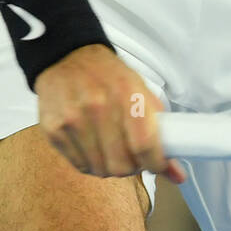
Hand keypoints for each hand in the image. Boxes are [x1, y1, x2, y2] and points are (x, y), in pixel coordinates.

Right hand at [34, 44, 185, 182]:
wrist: (67, 58)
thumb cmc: (107, 75)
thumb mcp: (139, 89)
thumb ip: (160, 128)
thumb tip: (176, 173)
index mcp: (126, 93)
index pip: (145, 145)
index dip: (156, 163)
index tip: (159, 165)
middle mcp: (99, 106)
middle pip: (121, 164)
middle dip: (133, 167)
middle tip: (134, 157)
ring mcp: (73, 120)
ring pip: (100, 169)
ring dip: (111, 167)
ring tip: (113, 150)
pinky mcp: (54, 131)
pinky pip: (79, 165)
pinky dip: (91, 163)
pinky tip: (94, 147)